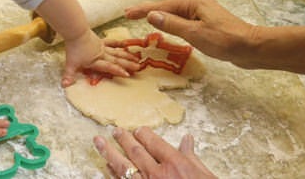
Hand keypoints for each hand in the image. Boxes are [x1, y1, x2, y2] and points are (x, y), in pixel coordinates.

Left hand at [61, 29, 139, 86]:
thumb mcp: (70, 64)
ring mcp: (102, 47)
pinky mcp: (101, 41)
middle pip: (116, 60)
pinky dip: (119, 43)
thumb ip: (69, 75)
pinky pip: (112, 43)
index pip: (108, 67)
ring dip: (127, 56)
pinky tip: (126, 44)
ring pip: (117, 52)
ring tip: (137, 58)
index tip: (127, 75)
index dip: (117, 71)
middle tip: (138, 67)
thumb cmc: (73, 48)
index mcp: (95, 61)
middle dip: (128, 64)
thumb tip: (64, 85)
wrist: (75, 32)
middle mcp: (102, 55)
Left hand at [93, 127, 216, 178]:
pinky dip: (113, 174)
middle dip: (124, 140)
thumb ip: (192, 158)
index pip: (154, 143)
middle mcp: (158, 174)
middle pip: (136, 152)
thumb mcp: (205, 176)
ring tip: (99, 142)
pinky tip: (107, 167)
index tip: (137, 130)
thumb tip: (187, 140)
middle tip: (115, 131)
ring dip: (109, 153)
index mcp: (176, 164)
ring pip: (123, 167)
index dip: (144, 135)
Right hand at [124, 0, 258, 68]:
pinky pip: (182, 20)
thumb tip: (152, 15)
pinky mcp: (206, 23)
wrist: (251, 47)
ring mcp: (202, 13)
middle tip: (129, 12)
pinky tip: (166, 25)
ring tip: (142, 17)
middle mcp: (196, 4)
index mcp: (193, 2)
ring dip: (158, 16)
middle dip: (148, 10)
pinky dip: (170, 22)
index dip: (143, 10)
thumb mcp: (195, 33)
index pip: (162, 6)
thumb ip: (172, 24)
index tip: (127, 12)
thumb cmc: (225, 40)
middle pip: (167, 7)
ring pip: (174, 13)